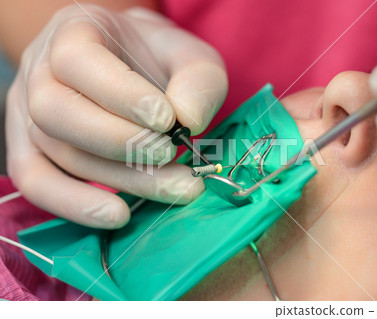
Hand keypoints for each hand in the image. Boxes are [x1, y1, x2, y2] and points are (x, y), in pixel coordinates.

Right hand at [6, 4, 227, 228]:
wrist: (132, 67)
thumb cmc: (158, 60)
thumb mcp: (189, 56)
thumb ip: (197, 81)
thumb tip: (188, 122)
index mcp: (74, 32)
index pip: (78, 61)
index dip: (121, 95)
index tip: (167, 120)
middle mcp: (39, 71)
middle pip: (57, 112)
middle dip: (121, 142)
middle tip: (169, 154)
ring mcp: (28, 114)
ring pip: (58, 152)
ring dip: (118, 178)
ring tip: (173, 188)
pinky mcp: (31, 150)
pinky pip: (37, 183)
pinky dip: (76, 205)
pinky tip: (119, 215)